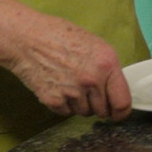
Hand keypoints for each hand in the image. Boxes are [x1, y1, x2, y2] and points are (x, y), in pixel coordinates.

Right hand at [4, 13, 133, 120]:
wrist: (28, 39)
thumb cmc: (61, 37)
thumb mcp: (95, 46)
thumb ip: (108, 69)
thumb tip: (115, 90)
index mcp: (107, 64)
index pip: (122, 101)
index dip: (121, 112)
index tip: (118, 114)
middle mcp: (92, 81)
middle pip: (103, 111)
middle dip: (98, 104)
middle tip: (87, 90)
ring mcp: (72, 92)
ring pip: (84, 112)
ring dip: (80, 104)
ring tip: (70, 83)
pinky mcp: (53, 100)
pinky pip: (66, 113)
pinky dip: (63, 104)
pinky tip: (58, 86)